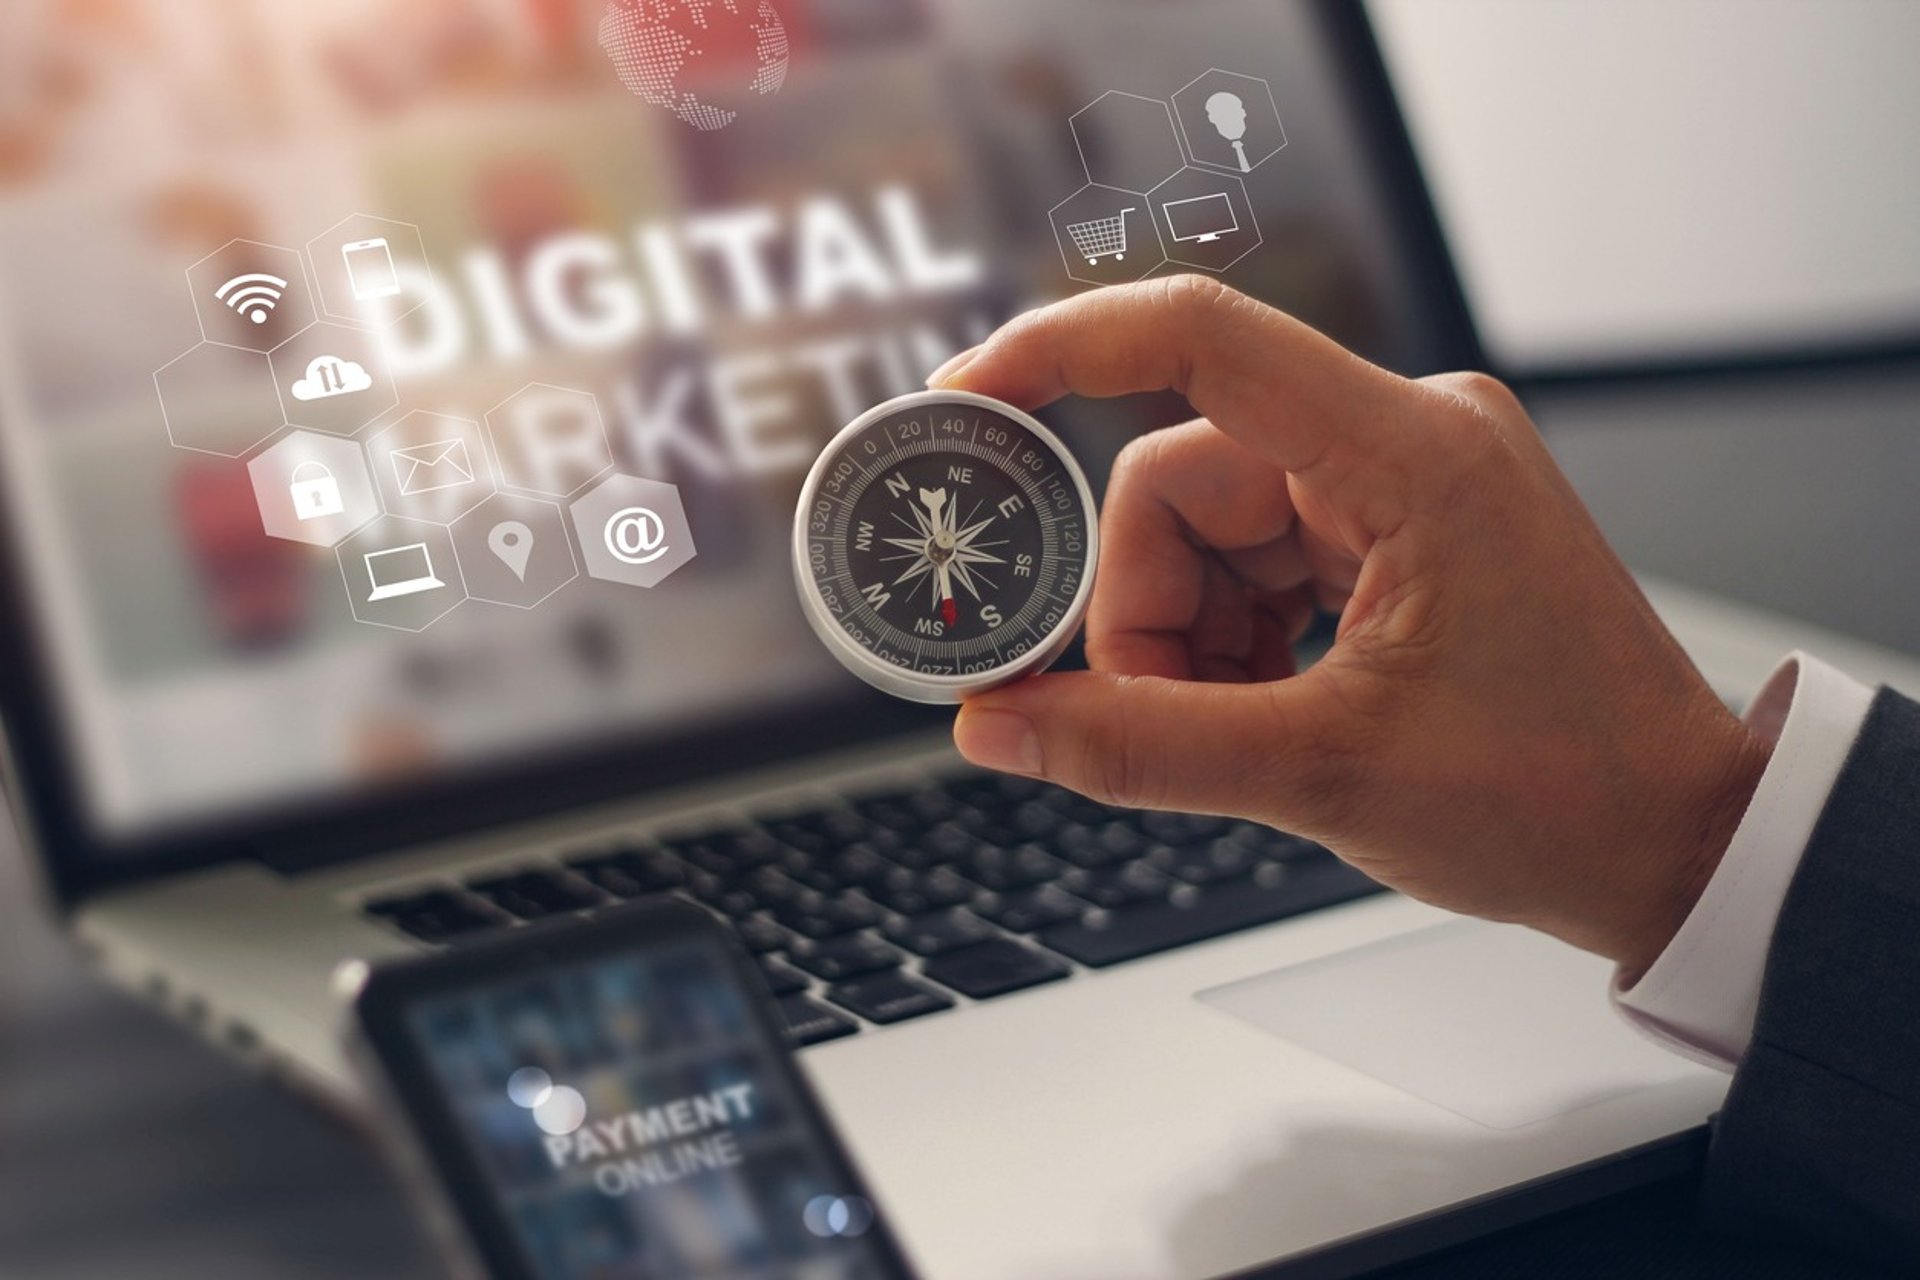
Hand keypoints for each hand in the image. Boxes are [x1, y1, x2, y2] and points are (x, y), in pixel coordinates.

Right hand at [932, 277, 1770, 975]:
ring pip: (1208, 527)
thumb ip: (1141, 743)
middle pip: (1182, 479)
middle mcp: (1409, 437)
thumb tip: (997, 724)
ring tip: (1232, 734)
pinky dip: (1229, 637)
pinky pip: (1256, 557)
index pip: (1204, 340)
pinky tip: (1262, 711)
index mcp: (1411, 452)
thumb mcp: (1325, 774)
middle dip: (1143, 608)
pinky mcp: (1397, 529)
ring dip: (1185, 636)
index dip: (1065, 349)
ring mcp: (1405, 482)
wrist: (1673, 841)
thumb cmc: (1560, 795)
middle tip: (1152, 717)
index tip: (969, 395)